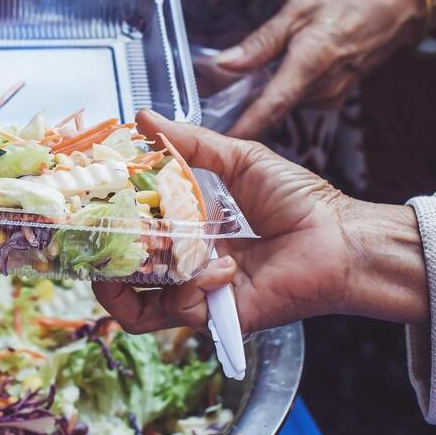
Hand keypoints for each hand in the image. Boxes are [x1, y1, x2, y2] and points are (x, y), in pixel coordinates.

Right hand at [91, 112, 429, 335]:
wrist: (339, 238)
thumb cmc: (298, 201)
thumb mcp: (238, 160)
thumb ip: (190, 143)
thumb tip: (142, 116)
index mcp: (187, 234)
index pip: (130, 239)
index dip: (108, 227)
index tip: (96, 202)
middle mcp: (185, 270)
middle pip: (122, 283)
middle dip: (105, 261)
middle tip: (106, 233)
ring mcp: (198, 297)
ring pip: (137, 311)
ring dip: (136, 280)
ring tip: (149, 250)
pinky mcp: (218, 318)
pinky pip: (180, 312)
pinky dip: (192, 286)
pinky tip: (222, 265)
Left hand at [213, 0, 428, 138]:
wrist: (399, 1)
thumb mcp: (298, 8)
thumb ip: (261, 41)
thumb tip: (224, 64)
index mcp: (312, 61)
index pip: (272, 105)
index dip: (244, 126)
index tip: (218, 141)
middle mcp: (325, 87)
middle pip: (273, 108)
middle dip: (243, 106)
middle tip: (211, 97)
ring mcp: (333, 94)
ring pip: (285, 103)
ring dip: (264, 94)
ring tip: (247, 75)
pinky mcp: (336, 95)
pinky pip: (300, 98)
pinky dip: (284, 88)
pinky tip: (279, 69)